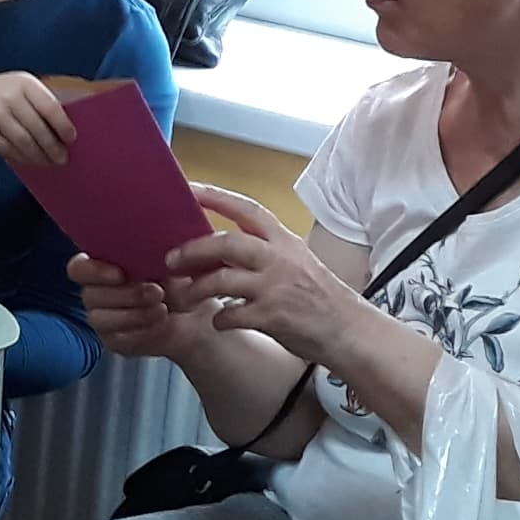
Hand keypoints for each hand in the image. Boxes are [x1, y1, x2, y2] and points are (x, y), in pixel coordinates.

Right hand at [0, 71, 74, 169]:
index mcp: (23, 82)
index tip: (71, 138)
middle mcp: (9, 96)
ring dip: (39, 155)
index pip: (50, 106)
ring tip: (48, 162)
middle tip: (62, 157)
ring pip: (25, 142)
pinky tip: (29, 160)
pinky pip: (10, 149)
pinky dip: (22, 158)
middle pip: (38, 128)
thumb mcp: (14, 88)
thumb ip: (36, 102)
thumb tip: (62, 129)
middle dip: (53, 146)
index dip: (63, 125)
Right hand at [67, 253, 222, 365]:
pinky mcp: (113, 338)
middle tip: (157, 292)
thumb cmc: (180, 282)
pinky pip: (115, 336)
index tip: (120, 274)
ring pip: (100, 318)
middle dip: (126, 294)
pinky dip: (139, 329)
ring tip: (162, 308)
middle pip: (90, 295)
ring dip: (134, 313)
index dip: (93, 272)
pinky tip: (158, 322)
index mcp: (103, 266)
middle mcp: (96, 292)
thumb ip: (152, 254)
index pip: (78, 269)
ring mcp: (102, 317)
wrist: (195, 313)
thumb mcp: (170, 263)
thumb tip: (150, 250)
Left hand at [166, 185, 364, 366]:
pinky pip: (230, 315)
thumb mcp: (295, 263)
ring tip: (182, 297)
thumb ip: (261, 252)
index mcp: (285, 242)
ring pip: (221, 280)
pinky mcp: (273, 317)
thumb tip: (216, 245)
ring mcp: (277, 287)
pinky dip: (219, 319)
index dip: (215, 197)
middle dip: (193, 250)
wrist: (350, 331)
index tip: (187, 188)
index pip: (247, 209)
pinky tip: (219, 321)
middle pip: (227, 243)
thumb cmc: (318, 297)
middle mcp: (281, 259)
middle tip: (169, 259)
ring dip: (195, 289)